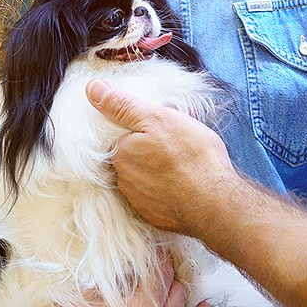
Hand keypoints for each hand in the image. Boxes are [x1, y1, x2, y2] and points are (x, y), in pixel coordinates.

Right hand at [23, 250, 209, 306]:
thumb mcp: (94, 291)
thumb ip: (126, 276)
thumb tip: (145, 259)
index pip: (162, 275)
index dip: (161, 258)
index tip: (160, 250)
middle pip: (176, 295)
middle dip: (171, 277)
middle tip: (164, 267)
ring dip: (183, 299)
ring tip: (179, 285)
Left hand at [89, 81, 237, 234]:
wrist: (215, 202)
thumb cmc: (190, 156)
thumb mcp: (157, 118)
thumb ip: (123, 105)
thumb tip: (92, 88)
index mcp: (121, 153)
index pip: (119, 137)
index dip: (139, 130)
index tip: (158, 129)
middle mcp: (124, 180)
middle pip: (130, 158)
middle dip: (146, 151)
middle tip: (172, 144)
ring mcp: (139, 202)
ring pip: (142, 179)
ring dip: (155, 172)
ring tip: (180, 164)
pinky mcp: (155, 217)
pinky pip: (155, 199)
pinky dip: (165, 191)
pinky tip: (181, 185)